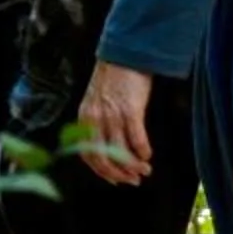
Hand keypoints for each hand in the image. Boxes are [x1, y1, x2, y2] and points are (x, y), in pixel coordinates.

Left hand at [75, 61, 156, 183]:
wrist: (126, 53)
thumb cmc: (115, 77)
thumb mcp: (98, 101)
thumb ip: (99, 121)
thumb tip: (109, 145)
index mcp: (84, 118)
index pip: (87, 154)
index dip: (102, 171)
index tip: (116, 179)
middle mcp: (95, 119)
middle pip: (102, 158)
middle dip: (118, 174)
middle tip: (133, 180)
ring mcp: (112, 115)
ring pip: (120, 151)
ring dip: (133, 165)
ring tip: (145, 170)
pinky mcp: (130, 109)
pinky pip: (136, 138)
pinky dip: (142, 150)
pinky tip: (148, 155)